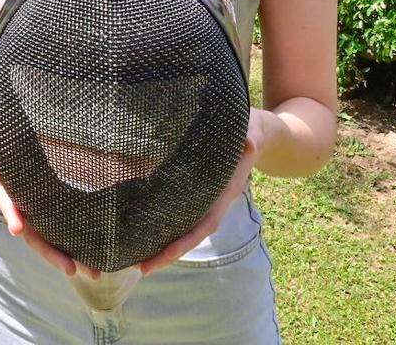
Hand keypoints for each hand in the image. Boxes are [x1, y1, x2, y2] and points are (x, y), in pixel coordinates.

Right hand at [0, 130, 101, 279]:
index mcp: (6, 193)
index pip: (9, 205)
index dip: (12, 215)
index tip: (17, 229)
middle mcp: (19, 211)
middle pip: (34, 237)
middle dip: (52, 254)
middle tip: (71, 270)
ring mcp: (33, 219)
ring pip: (50, 244)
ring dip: (69, 259)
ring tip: (95, 274)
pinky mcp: (45, 219)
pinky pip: (60, 236)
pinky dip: (75, 251)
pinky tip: (98, 263)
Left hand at [136, 107, 269, 275]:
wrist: (259, 132)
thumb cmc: (252, 129)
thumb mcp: (253, 129)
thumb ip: (250, 136)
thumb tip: (248, 143)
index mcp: (226, 190)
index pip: (206, 221)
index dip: (187, 239)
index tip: (167, 255)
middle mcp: (216, 199)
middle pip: (191, 233)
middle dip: (168, 251)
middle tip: (140, 267)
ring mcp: (207, 198)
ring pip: (185, 226)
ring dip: (163, 242)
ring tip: (136, 257)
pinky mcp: (198, 190)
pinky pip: (181, 212)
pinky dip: (165, 223)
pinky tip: (142, 228)